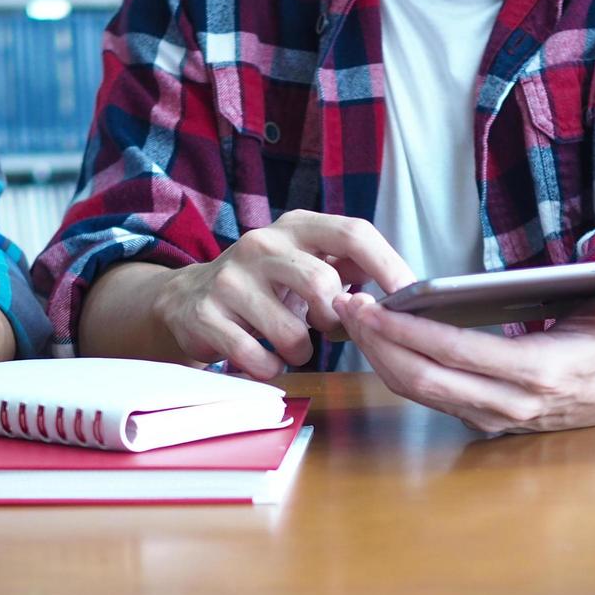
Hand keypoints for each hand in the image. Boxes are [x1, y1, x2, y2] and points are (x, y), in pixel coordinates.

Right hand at [156, 210, 414, 379]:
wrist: (186, 299)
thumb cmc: (264, 286)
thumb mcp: (305, 263)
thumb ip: (349, 268)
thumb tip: (399, 287)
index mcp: (296, 226)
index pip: (353, 232)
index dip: (387, 266)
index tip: (408, 296)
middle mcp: (262, 244)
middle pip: (322, 283)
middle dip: (334, 318)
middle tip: (326, 328)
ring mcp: (230, 279)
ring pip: (292, 331)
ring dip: (302, 351)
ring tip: (291, 344)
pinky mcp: (206, 314)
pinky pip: (258, 357)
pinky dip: (271, 368)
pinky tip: (265, 357)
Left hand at [334, 281, 594, 433]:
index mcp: (538, 376)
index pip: (459, 354)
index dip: (412, 332)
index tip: (375, 306)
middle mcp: (508, 404)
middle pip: (425, 379)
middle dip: (379, 343)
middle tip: (346, 306)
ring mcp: (491, 416)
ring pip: (418, 392)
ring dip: (379, 356)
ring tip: (352, 318)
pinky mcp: (479, 417)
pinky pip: (426, 396)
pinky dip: (395, 368)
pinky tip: (377, 338)